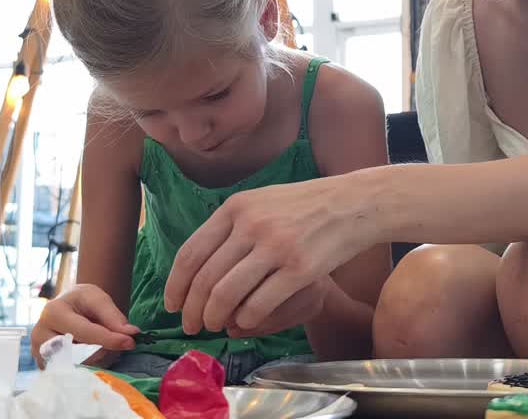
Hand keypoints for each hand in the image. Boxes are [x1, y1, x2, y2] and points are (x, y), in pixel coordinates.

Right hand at [30, 284, 138, 367]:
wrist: (67, 308)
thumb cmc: (81, 301)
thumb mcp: (98, 299)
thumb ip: (114, 317)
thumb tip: (131, 334)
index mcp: (53, 312)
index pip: (84, 332)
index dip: (109, 338)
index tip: (130, 342)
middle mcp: (40, 335)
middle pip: (78, 353)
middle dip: (102, 351)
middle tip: (119, 345)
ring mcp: (39, 354)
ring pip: (74, 367)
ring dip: (96, 360)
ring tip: (104, 347)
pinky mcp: (44, 366)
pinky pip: (69, 374)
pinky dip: (86, 368)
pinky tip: (93, 356)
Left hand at [164, 173, 377, 335]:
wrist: (354, 204)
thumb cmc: (306, 206)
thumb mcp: (262, 201)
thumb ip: (231, 226)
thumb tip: (196, 263)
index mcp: (236, 207)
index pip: (191, 253)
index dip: (176, 285)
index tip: (173, 306)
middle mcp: (252, 224)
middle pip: (205, 279)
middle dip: (193, 310)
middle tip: (192, 326)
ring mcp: (276, 246)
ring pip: (226, 295)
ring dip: (215, 318)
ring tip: (217, 326)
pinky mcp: (300, 269)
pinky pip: (259, 305)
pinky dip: (247, 320)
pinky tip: (247, 322)